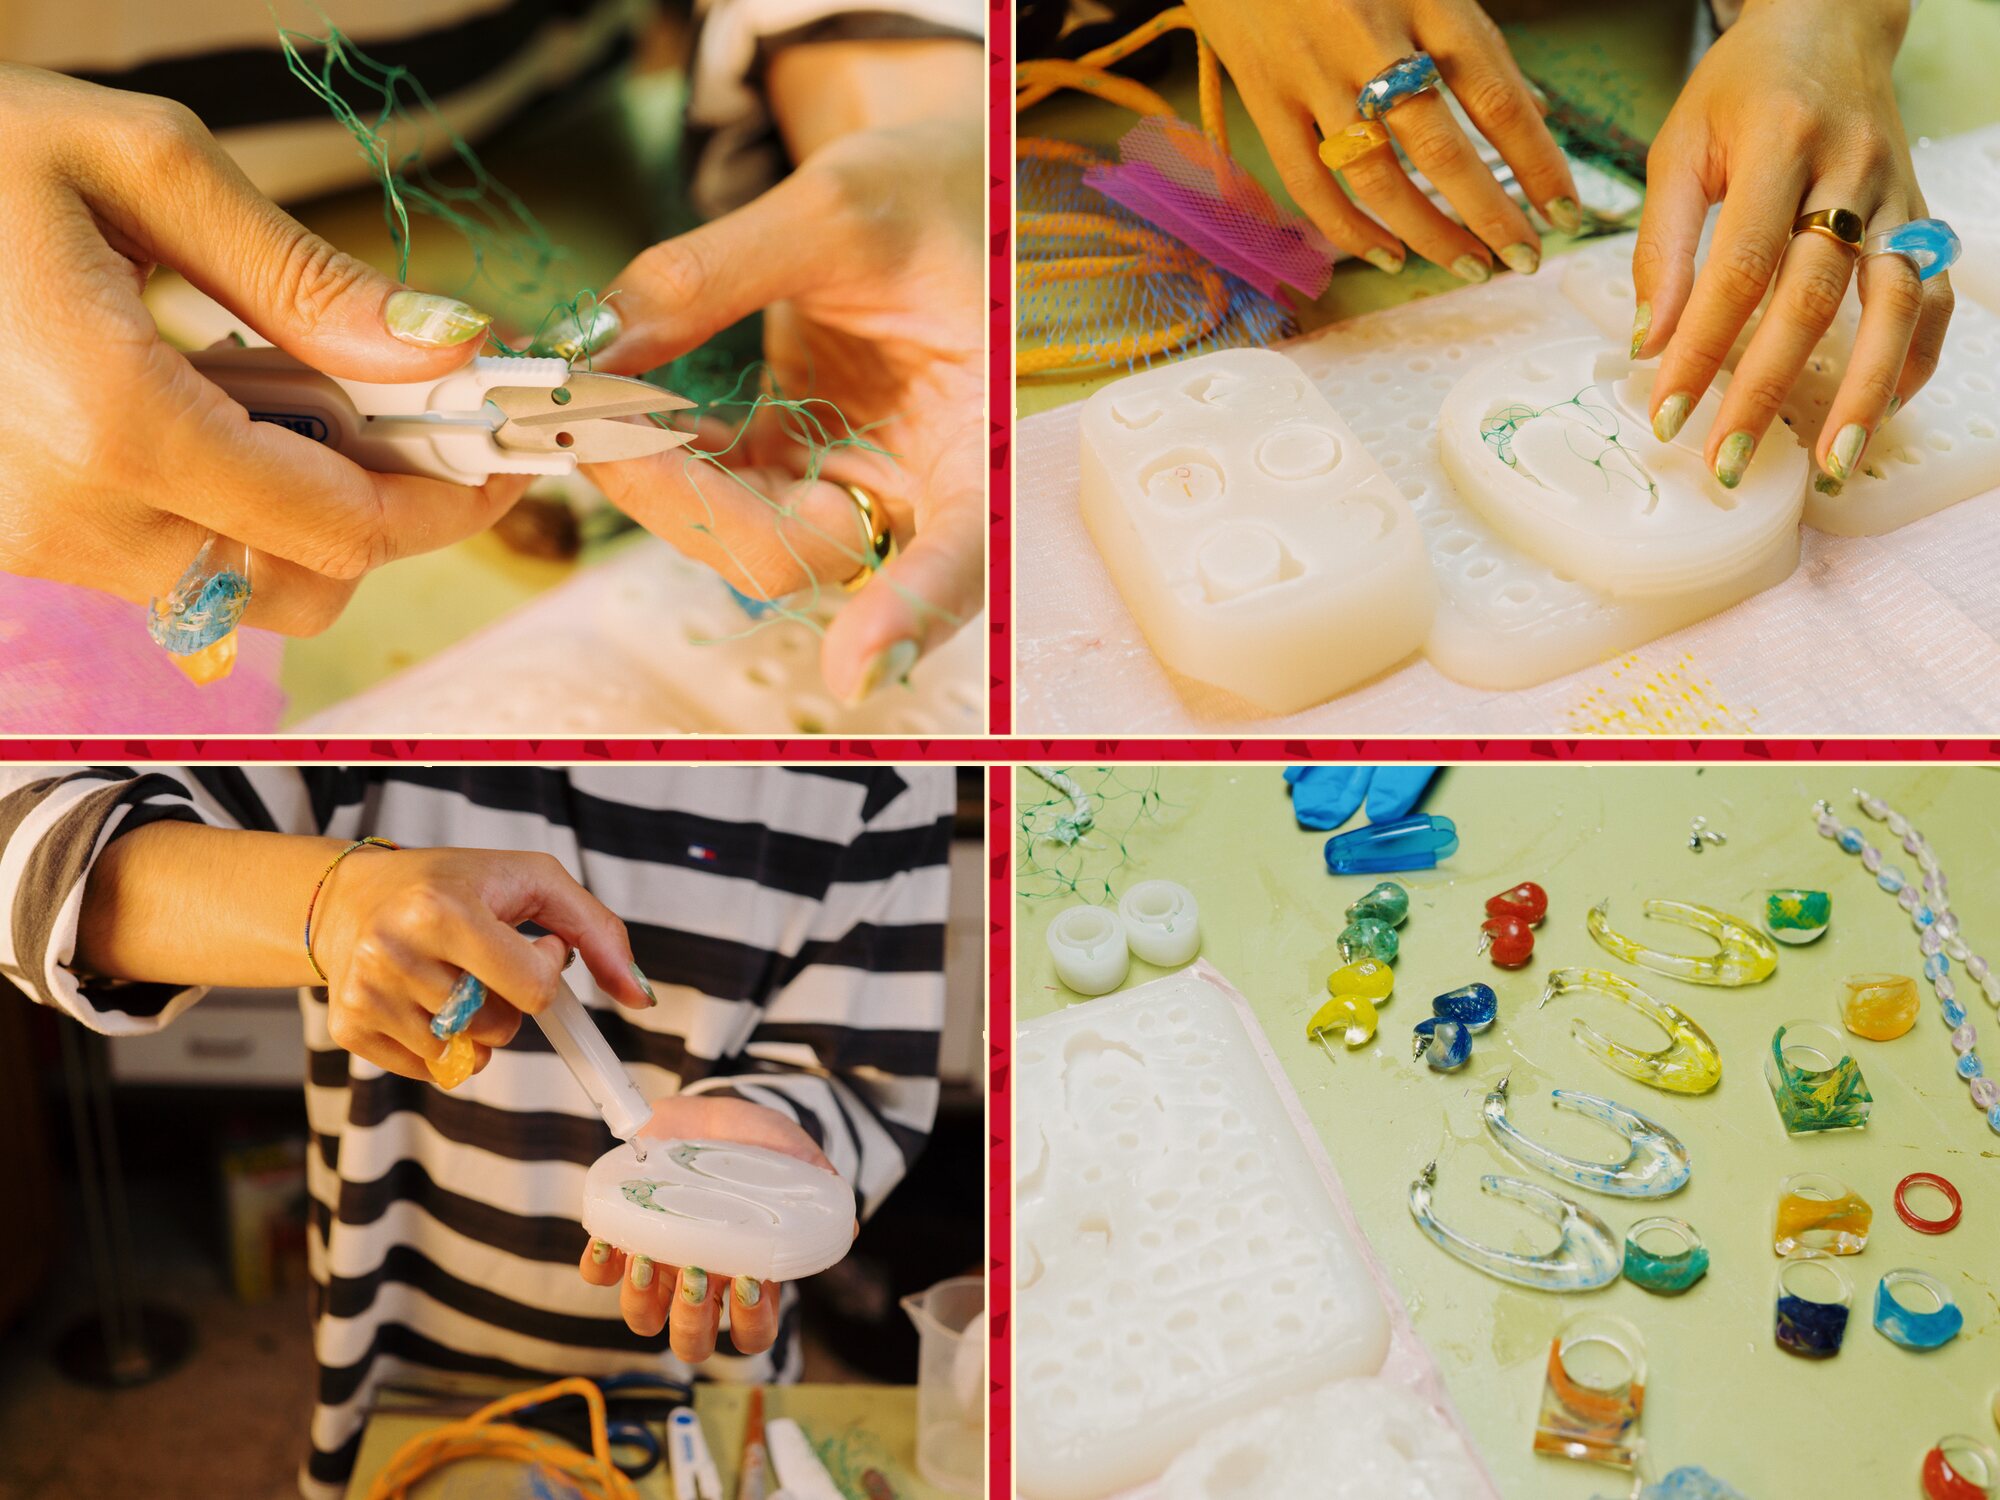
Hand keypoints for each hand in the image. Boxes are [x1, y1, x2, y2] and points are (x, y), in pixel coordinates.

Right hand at [0, 66, 525, 634]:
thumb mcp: (146, 166)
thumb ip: (305, 280)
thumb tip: (447, 349)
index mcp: (117, 424)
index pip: (345, 528)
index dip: (446, 502)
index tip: (499, 455)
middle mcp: (74, 515)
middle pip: (310, 587)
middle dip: (386, 515)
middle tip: (414, 423)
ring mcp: (38, 543)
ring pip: (246, 592)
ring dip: (309, 519)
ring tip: (304, 403)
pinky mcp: (20, 542)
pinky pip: (175, 568)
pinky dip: (235, 513)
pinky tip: (223, 417)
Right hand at [309, 844, 652, 1079]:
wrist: (353, 897)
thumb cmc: (453, 884)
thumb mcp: (532, 881)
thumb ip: (598, 932)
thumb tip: (639, 997)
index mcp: (443, 910)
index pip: (533, 988)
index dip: (545, 971)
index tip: (530, 944)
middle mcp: (395, 952)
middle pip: (500, 1027)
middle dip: (509, 1001)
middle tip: (483, 961)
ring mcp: (367, 994)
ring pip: (467, 1053)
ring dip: (477, 1026)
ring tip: (452, 978)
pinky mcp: (350, 1027)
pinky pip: (432, 1070)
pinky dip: (444, 1046)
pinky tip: (424, 1001)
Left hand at [576, 1095, 852, 1360]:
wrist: (707, 1109)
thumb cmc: (754, 1142)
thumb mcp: (791, 1156)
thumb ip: (816, 1186)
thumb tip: (847, 1227)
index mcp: (748, 1271)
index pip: (754, 1331)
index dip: (751, 1323)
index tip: (748, 1280)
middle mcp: (702, 1280)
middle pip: (693, 1340)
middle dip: (691, 1324)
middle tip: (694, 1274)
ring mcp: (660, 1263)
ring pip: (643, 1318)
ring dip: (641, 1300)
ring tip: (647, 1257)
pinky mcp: (621, 1237)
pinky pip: (599, 1273)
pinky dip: (598, 1265)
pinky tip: (608, 1239)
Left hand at [584, 112, 982, 705]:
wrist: (933, 190)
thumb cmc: (928, 194)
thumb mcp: (834, 208)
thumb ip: (712, 275)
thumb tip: (598, 343)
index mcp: (979, 436)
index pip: (961, 552)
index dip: (912, 612)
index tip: (858, 665)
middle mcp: (920, 488)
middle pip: (811, 553)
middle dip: (694, 509)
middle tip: (599, 429)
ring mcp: (854, 485)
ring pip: (748, 537)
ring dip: (658, 486)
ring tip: (586, 404)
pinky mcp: (800, 470)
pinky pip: (720, 494)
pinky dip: (661, 459)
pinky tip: (618, 406)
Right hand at [1183, 0, 1580, 278]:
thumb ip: (1474, 41)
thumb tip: (1535, 108)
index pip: (1498, 96)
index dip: (1537, 163)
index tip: (1565, 212)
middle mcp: (1371, 38)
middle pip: (1440, 148)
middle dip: (1490, 214)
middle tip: (1523, 259)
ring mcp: (1312, 73)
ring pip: (1376, 178)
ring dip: (1429, 234)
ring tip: (1468, 266)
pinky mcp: (1265, 99)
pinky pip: (1309, 184)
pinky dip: (1350, 230)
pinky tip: (1389, 255)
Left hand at [1631, 0, 1949, 487]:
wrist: (1828, 23)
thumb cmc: (1741, 89)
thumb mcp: (1679, 148)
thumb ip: (1663, 245)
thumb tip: (1650, 342)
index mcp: (1779, 145)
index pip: (1738, 268)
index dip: (1701, 349)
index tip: (1666, 414)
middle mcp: (1851, 171)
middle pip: (1813, 298)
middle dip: (1767, 390)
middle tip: (1728, 461)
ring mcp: (1897, 194)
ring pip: (1893, 304)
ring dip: (1862, 392)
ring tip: (1830, 466)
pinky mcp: (1921, 213)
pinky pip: (1933, 296)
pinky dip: (1911, 359)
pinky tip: (1877, 410)